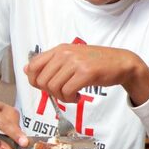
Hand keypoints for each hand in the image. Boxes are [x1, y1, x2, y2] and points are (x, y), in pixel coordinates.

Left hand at [24, 44, 148, 104]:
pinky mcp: (86, 73)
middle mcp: (65, 53)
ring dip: (62, 97)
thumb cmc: (97, 62)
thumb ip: (50, 62)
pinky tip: (78, 96)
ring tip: (72, 95)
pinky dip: (71, 99)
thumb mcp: (72, 57)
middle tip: (63, 93)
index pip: (33, 66)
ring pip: (54, 88)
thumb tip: (26, 70)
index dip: (35, 81)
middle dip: (50, 92)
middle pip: (42, 80)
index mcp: (60, 49)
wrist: (121, 62)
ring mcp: (76, 62)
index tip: (47, 87)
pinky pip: (68, 91)